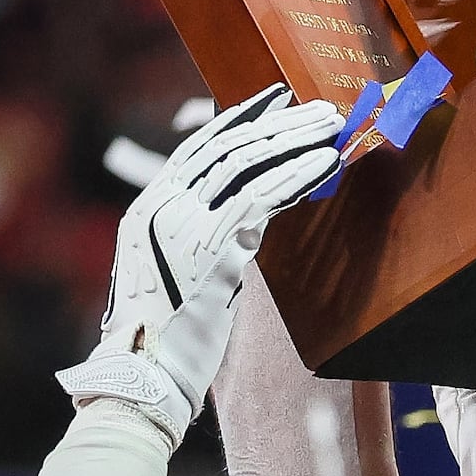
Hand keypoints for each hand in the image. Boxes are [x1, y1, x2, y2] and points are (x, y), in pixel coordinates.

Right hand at [59, 87, 350, 440]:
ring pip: (246, 164)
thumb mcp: (174, 274)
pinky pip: (262, 198)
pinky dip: (298, 176)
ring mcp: (182, 222)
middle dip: (278, 123)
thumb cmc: (166, 337)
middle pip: (227, 147)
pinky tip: (327, 163)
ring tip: (331, 126)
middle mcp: (161, 205)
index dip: (239, 120)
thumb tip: (250, 217)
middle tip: (318, 108)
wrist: (144, 375)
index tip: (274, 100)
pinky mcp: (211, 246)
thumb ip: (201, 237)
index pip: (197, 148)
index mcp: (148, 207)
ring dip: (294, 140)